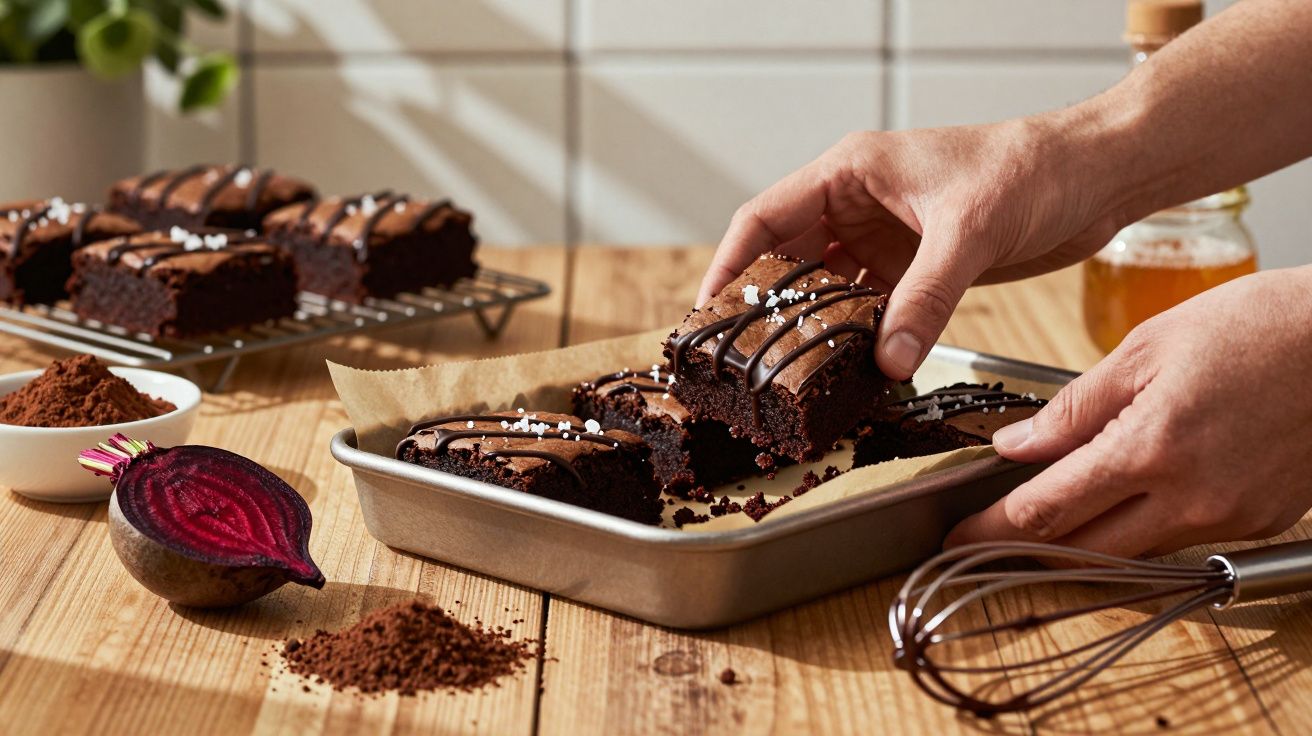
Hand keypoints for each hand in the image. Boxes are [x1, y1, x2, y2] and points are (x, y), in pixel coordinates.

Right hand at [697, 115, 1128, 379]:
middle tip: (742, 358)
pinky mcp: (915, 269)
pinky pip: (870, 309)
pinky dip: (858, 338)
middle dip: (766, 308)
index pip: (765, 218)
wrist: (1095, 176)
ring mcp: (885, 239)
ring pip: (828, 290)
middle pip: (788, 260)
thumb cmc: (1033, 167)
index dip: (730, 266)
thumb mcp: (970, 230)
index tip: (708, 313)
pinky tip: (850, 368)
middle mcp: (858, 205)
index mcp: (851, 172)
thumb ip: (926, 297)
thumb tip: (888, 359)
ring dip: (814, 330)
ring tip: (791, 374)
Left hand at [945, 267, 1311, 557]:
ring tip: (1045, 515)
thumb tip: (1016, 446)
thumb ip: (1075, 408)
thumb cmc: (1260, 327)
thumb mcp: (1147, 348)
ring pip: (1132, 551)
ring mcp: (1232, 518)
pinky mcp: (1260, 522)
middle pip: (1084, 549)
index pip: (1047, 511)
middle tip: (984, 538)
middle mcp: (1193, 497)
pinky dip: (1140, 527)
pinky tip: (1121, 500)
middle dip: (1026, 548)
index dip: (992, 529)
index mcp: (1153, 447)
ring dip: (1082, 540)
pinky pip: (1181, 541)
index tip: (957, 534)